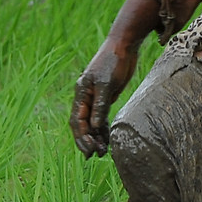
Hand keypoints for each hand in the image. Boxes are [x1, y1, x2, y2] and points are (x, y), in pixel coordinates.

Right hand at [70, 30, 142, 157]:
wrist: (124, 46)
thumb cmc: (113, 62)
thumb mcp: (106, 84)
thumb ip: (100, 105)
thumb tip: (93, 127)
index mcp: (81, 93)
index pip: (77, 121)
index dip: (81, 137)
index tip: (90, 151)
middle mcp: (85, 97)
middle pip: (82, 125)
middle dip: (87, 141)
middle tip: (97, 155)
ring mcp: (95, 98)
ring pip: (92, 123)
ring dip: (96, 137)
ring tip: (104, 152)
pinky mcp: (106, 97)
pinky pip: (101, 118)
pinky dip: (103, 129)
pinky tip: (108, 140)